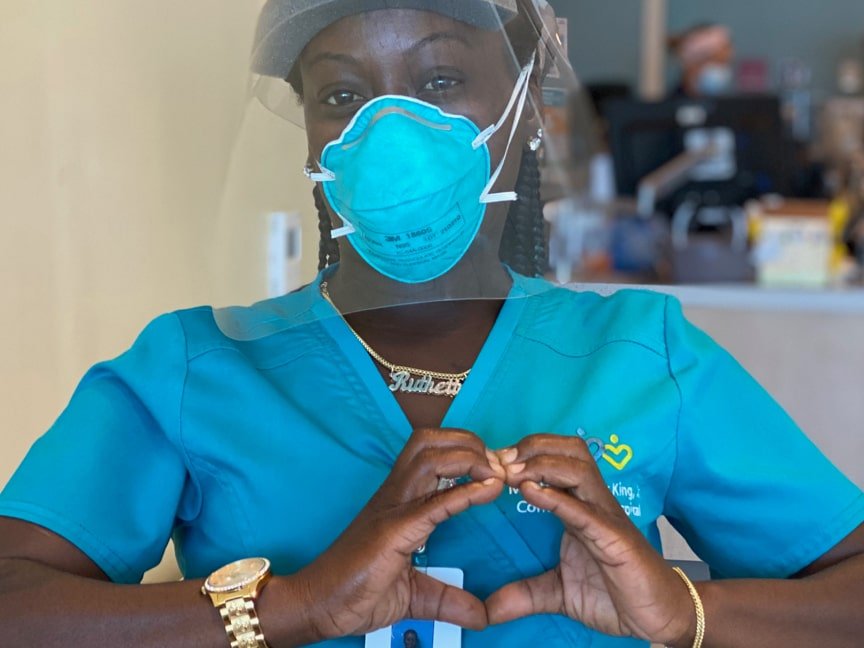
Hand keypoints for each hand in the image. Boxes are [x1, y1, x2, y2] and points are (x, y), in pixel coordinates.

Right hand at [296, 427, 505, 640]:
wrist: (317, 606)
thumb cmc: (356, 593)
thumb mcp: (414, 595)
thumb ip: (448, 599)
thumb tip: (482, 616)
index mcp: (400, 501)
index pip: (431, 453)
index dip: (468, 451)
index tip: (498, 469)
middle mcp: (395, 495)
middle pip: (429, 440)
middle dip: (468, 441)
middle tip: (497, 464)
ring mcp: (392, 508)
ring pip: (428, 455)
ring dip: (469, 456)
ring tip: (495, 474)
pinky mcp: (392, 530)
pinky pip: (434, 501)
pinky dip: (466, 491)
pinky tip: (490, 490)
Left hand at [485, 435, 694, 646]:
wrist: (658, 618)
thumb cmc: (615, 595)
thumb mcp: (558, 593)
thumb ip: (525, 594)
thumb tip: (488, 611)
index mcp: (579, 507)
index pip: (557, 459)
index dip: (525, 454)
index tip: (492, 462)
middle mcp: (593, 503)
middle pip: (570, 452)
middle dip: (533, 446)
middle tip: (500, 459)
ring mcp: (606, 518)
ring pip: (579, 469)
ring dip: (542, 465)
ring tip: (512, 473)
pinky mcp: (615, 539)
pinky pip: (585, 511)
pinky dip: (557, 497)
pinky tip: (531, 492)